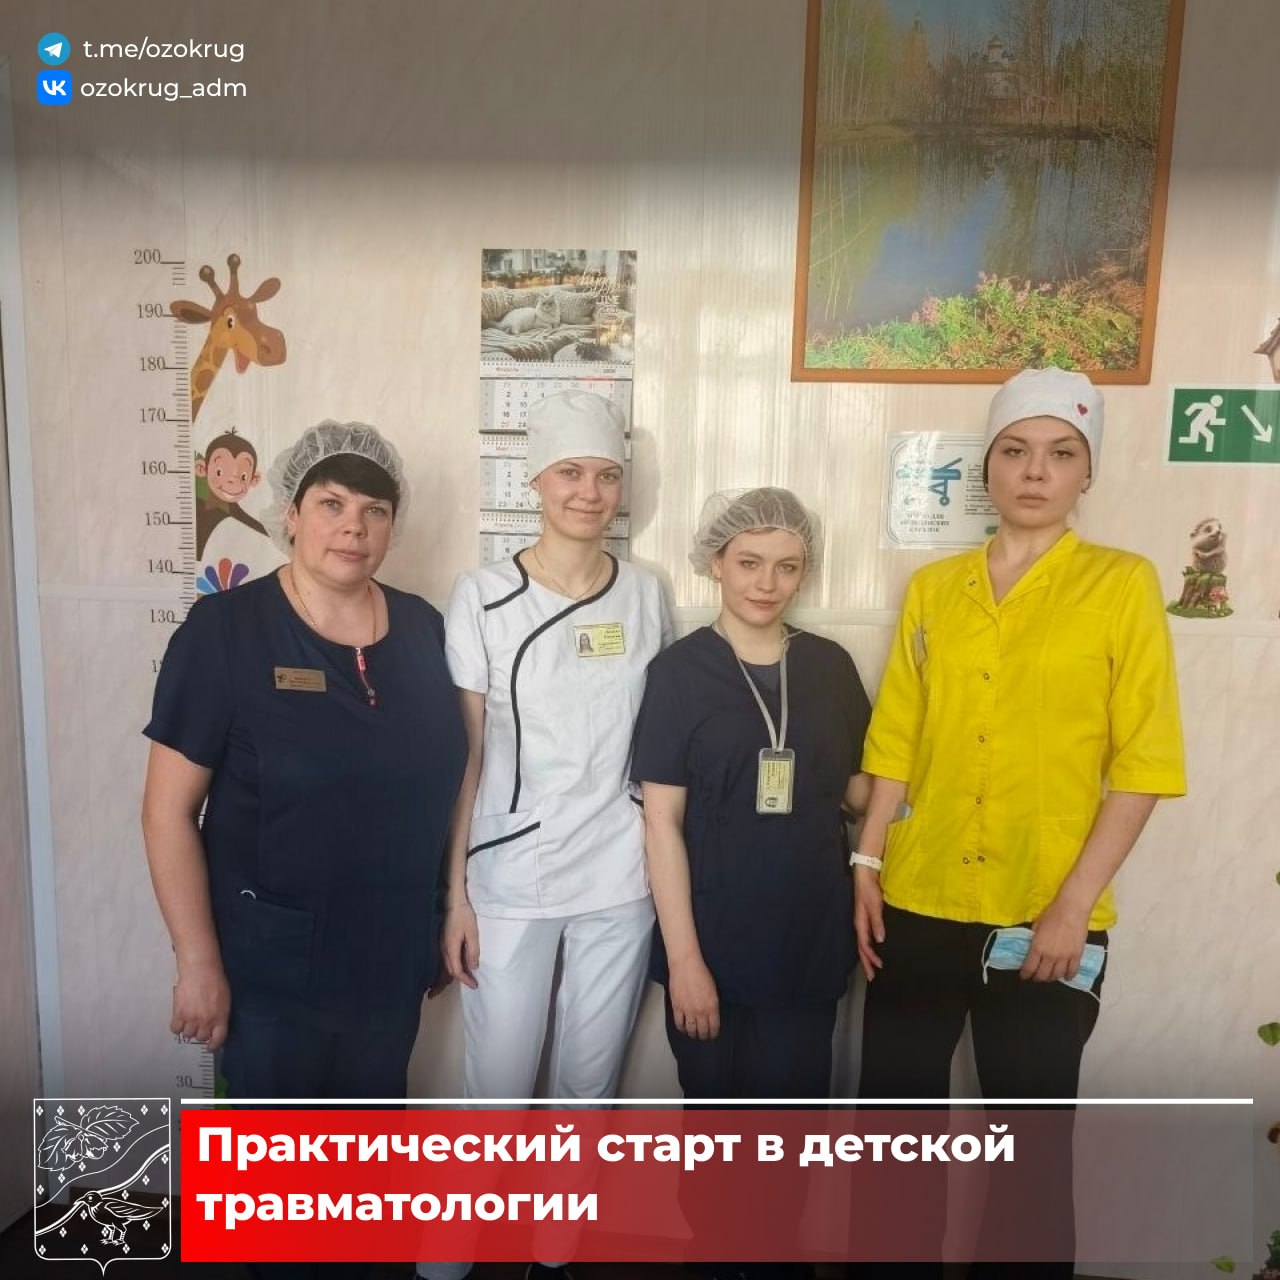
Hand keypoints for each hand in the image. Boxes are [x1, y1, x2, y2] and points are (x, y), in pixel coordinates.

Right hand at [171, 957, 229, 1050]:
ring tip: (189, 1019)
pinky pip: (175, 1028)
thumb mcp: (225, 999)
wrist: (201, 970)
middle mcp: (206, 1021)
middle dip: (200, 1032)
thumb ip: (220, 1014)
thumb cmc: (215, 981)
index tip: (210, 1046)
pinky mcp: (179, 1013)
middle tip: (198, 1024)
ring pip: (187, 1034)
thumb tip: (216, 1024)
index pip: (218, 1039)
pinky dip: (176, 1026)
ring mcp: (192, 1018)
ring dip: (188, 1028)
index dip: (214, 1045)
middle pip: (201, 1037)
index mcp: (220, 1017)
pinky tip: (179, 1019)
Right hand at [441, 902, 479, 989]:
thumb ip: (473, 951)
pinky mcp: (442, 941)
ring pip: (446, 966)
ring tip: (463, 978)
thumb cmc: (464, 916)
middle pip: (449, 971)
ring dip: (454, 974)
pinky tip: (457, 965)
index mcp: (451, 949)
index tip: (474, 985)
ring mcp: (441, 945)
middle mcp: (443, 950)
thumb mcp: (472, 933)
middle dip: (460, 979)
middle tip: (471, 983)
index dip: (465, 980)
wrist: (453, 902)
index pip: (456, 971)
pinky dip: (451, 966)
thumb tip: (473, 967)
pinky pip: (445, 959)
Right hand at [668, 955, 719, 1039]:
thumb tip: (711, 1015)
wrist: (686, 965)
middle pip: (703, 1031)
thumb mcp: (713, 990)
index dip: (713, 1033)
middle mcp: (700, 1011)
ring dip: (693, 1034)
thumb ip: (713, 1005)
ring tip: (694, 1034)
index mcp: (712, 1006)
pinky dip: (682, 1029)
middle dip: (704, 1036)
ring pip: (691, 1030)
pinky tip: (684, 1028)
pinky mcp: (677, 1007)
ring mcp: (688, 1010)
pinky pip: (679, 1024)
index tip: (713, 1035)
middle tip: (703, 1036)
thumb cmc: (702, 973)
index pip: (714, 1027)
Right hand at [853, 866, 885, 981]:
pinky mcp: (866, 918)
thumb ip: (877, 922)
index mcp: (860, 923)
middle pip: (861, 948)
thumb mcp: (874, 905)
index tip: (879, 967)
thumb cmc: (868, 889)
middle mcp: (860, 924)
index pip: (864, 945)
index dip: (870, 958)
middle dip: (866, 962)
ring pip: (863, 943)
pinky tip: (875, 948)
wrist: (865, 875)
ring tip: (873, 966)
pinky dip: (870, 946)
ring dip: (867, 956)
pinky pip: (866, 936)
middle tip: (872, 976)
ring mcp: (862, 921)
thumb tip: (880, 940)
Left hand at [1023, 897, 1090, 981]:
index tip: (1024, 976)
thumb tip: (1031, 947)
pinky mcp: (1077, 956)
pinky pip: (1073, 971)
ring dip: (1052, 978)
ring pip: (1057, 975)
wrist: (1071, 910)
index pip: (1029, 967)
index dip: (1025, 974)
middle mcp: (1050, 956)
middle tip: (1036, 977)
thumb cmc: (1051, 914)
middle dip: (1038, 978)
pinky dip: (1068, 976)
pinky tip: (1066, 977)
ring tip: (1049, 976)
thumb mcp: (1036, 925)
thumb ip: (1034, 938)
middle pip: (1043, 975)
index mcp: (1037, 947)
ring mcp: (1064, 957)